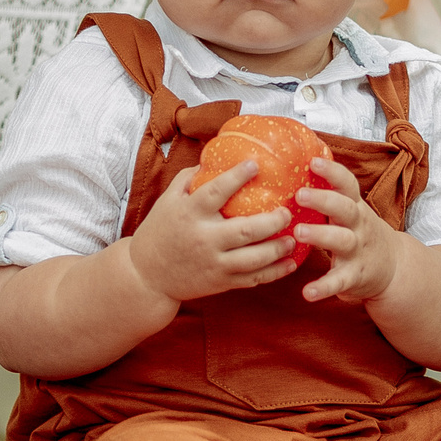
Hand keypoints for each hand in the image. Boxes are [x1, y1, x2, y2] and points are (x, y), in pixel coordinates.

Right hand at [123, 163, 303, 305]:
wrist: (147, 275)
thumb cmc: (159, 232)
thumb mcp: (167, 200)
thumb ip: (189, 179)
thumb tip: (214, 157)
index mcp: (189, 214)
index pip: (215, 192)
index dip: (236, 177)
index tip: (255, 165)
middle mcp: (203, 239)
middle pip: (244, 231)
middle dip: (271, 221)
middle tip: (287, 211)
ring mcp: (214, 264)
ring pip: (253, 259)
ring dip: (277, 249)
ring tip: (292, 237)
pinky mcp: (220, 283)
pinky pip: (252, 279)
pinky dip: (274, 272)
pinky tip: (289, 262)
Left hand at [290, 158, 403, 305]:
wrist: (394, 268)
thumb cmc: (360, 232)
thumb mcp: (351, 210)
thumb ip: (329, 194)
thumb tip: (292, 167)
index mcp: (354, 207)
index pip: (347, 184)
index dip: (332, 171)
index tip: (313, 161)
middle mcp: (358, 226)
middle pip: (344, 208)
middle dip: (324, 199)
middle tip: (300, 194)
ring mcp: (357, 251)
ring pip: (342, 241)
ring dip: (321, 235)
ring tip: (299, 232)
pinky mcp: (354, 276)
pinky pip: (339, 281)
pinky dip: (324, 287)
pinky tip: (307, 292)